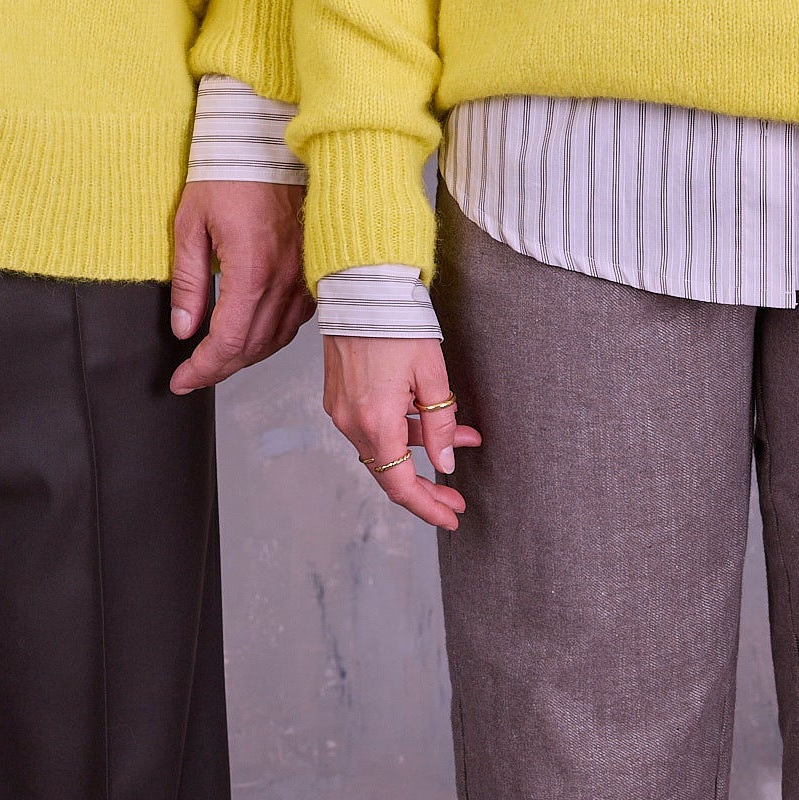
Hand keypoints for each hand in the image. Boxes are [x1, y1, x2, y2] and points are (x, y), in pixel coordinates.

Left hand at [168, 182, 313, 393]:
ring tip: (217, 359)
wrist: (266, 138)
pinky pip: (296, 318)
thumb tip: (184, 329)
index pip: (227, 342)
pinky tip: (252, 332)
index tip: (181, 381)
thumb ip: (188, 282)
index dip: (202, 370)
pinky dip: (271, 335)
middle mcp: (284, 278)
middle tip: (192, 375)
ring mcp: (304, 274)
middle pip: (253, 347)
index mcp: (252, 270)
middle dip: (219, 369)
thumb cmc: (228, 171)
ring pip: (277, 338)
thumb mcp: (190, 224)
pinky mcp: (312, 266)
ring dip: (245, 356)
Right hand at [323, 332, 481, 531]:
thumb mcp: (432, 375)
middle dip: (426, 484)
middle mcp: (351, 421)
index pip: (400, 484)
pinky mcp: (338, 394)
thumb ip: (439, 425)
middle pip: (389, 470)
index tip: (451, 515)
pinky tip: (427, 418)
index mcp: (376, 421)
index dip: (427, 506)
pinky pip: (371, 425)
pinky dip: (399, 429)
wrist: (361, 284)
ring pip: (382, 446)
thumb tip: (444, 463)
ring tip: (460, 439)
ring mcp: (340, 408)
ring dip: (419, 448)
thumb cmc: (398, 322)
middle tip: (455, 495)